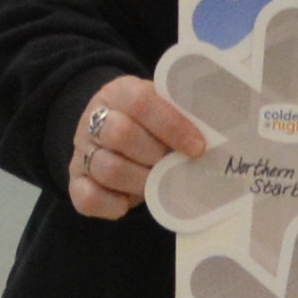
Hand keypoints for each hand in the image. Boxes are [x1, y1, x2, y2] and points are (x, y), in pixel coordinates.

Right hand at [67, 74, 205, 219]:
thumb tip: (221, 137)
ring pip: (108, 168)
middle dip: (156, 155)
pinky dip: (113, 205)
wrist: (113, 131)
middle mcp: (94, 119)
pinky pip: (87, 198)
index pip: (140, 102)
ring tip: (159, 182)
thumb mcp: (166, 107)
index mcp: (119, 92)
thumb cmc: (152, 123)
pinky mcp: (75, 181)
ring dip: (141, 181)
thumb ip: (185, 115)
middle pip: (120, 135)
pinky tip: (131, 202)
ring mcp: (82, 151)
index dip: (171, 126)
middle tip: (175, 164)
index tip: (198, 147)